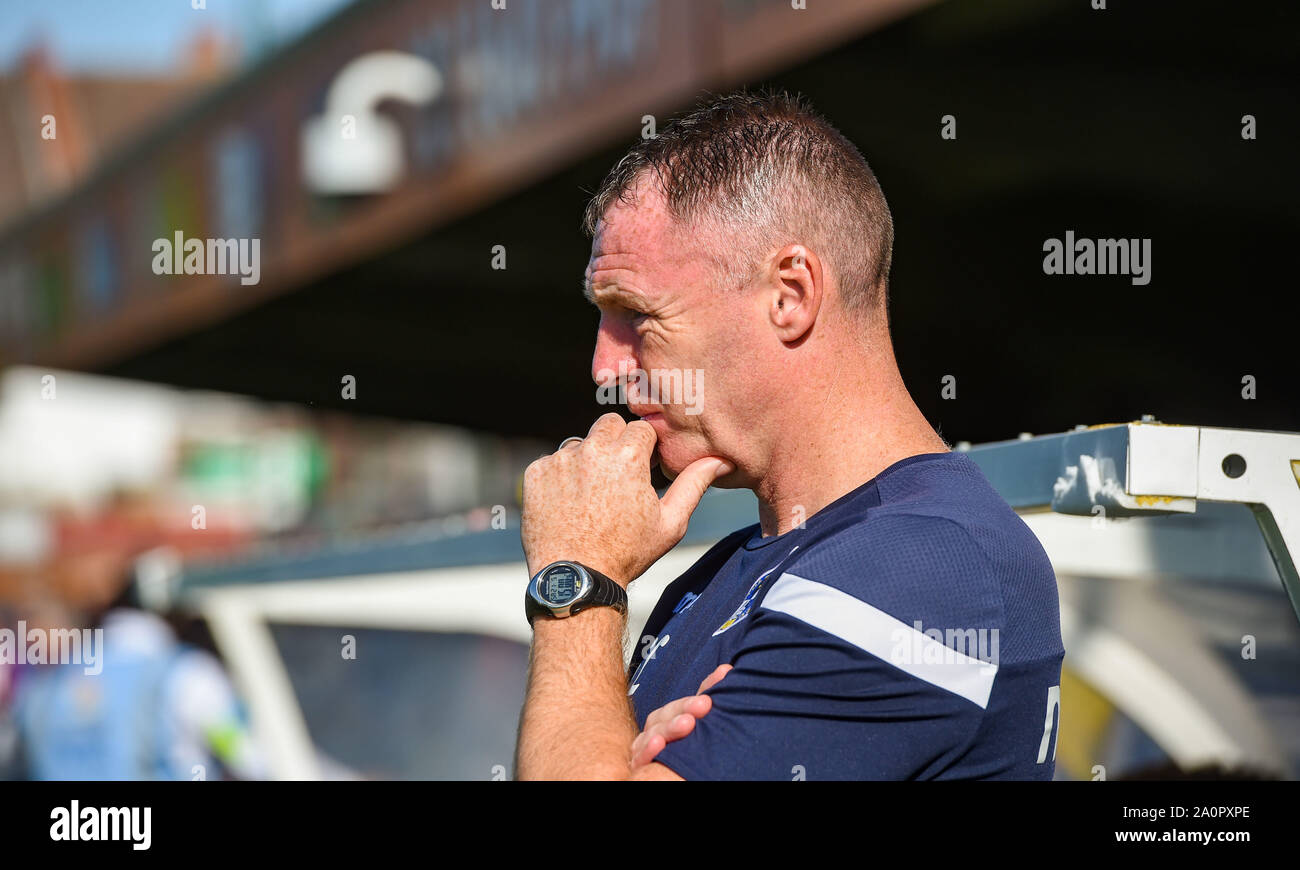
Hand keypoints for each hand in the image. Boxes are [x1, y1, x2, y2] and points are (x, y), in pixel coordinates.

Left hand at [521, 413, 731, 584]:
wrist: (576, 578)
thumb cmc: (627, 553)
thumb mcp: (670, 522)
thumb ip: (694, 484)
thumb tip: (721, 460)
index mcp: (628, 456)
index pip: (641, 429)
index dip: (645, 449)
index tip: (643, 470)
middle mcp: (591, 449)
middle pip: (608, 425)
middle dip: (616, 443)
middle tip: (618, 478)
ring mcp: (560, 460)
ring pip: (579, 443)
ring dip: (587, 459)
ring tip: (592, 496)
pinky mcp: (536, 472)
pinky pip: (552, 461)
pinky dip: (561, 476)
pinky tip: (569, 504)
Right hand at [629, 664, 731, 770]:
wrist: (671, 779)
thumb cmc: (683, 757)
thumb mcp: (697, 728)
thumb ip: (706, 700)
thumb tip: (726, 670)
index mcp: (668, 725)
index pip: (678, 707)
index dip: (697, 694)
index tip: (719, 683)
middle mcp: (653, 736)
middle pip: (662, 716)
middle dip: (684, 708)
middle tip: (705, 705)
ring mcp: (643, 752)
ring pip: (651, 734)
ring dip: (669, 728)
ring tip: (688, 724)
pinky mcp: (637, 768)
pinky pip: (638, 759)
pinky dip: (647, 750)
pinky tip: (658, 746)